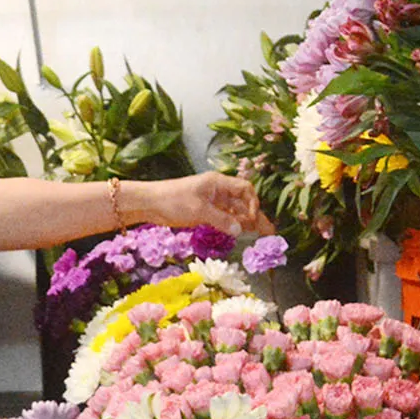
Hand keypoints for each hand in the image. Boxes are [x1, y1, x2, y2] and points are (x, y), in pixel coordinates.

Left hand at [131, 171, 273, 238]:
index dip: (252, 203)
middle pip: (243, 202)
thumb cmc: (173, 201)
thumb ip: (221, 220)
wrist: (150, 203)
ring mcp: (212, 201)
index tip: (250, 219)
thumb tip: (241, 229)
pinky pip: (225, 217)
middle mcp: (218, 190)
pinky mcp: (205, 211)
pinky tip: (242, 233)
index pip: (245, 189)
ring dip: (247, 222)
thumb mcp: (199, 211)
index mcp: (219, 183)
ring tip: (261, 235)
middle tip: (269, 231)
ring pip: (235, 211)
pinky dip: (234, 224)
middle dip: (256, 216)